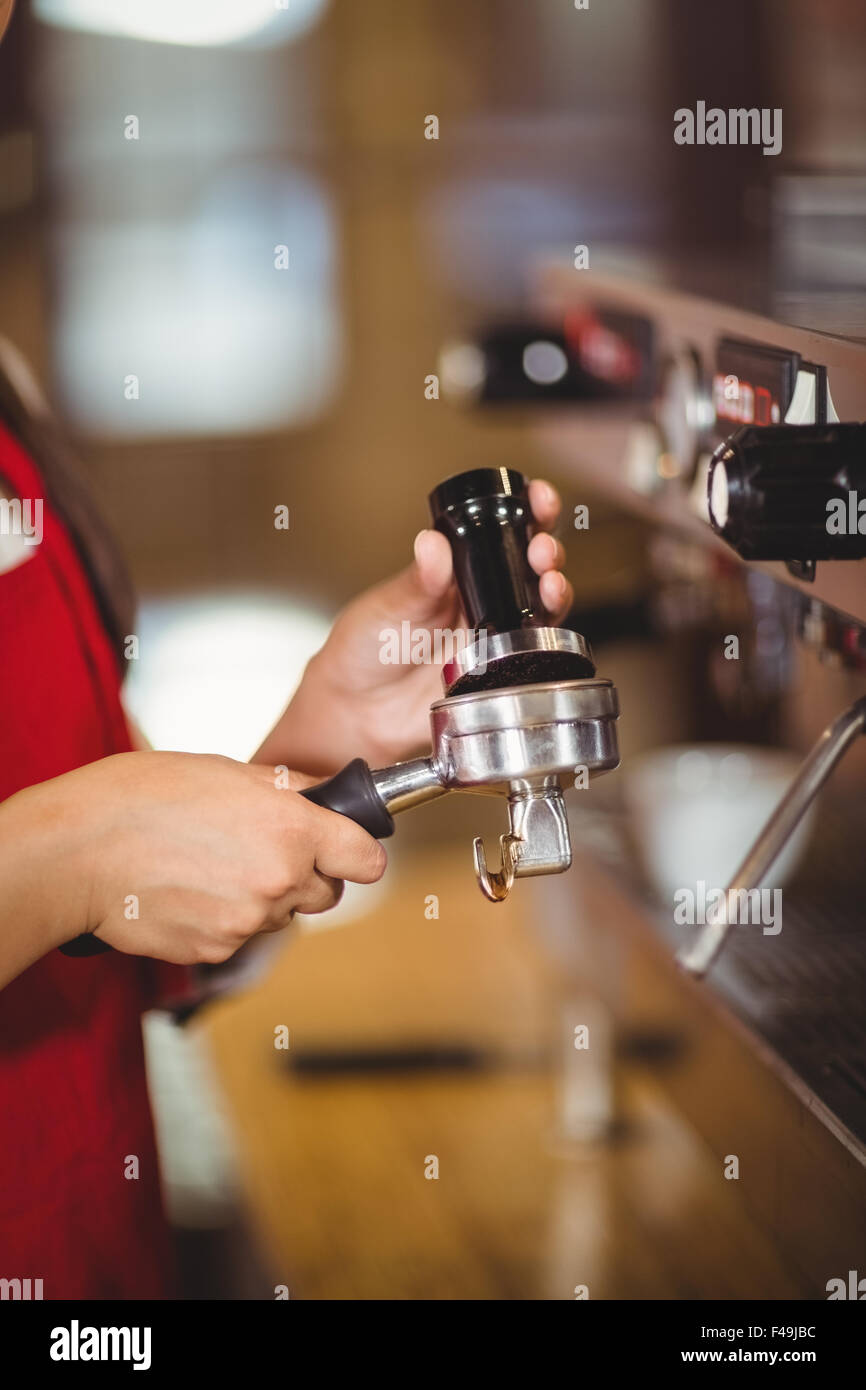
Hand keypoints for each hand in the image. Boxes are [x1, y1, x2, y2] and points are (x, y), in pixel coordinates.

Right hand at [0, 751, 384, 976]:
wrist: (81, 849)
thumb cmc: (143, 798)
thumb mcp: (229, 772)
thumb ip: (288, 790)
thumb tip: (323, 796)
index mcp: (292, 828)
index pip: (368, 859)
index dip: (360, 853)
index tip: (349, 850)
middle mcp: (280, 879)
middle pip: (327, 894)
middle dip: (306, 876)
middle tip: (262, 851)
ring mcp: (249, 922)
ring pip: (282, 917)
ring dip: (263, 897)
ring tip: (213, 866)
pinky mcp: (216, 952)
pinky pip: (240, 938)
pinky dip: (225, 920)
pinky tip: (191, 891)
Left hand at [259, 479, 570, 773]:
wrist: (359, 713)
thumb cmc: (363, 652)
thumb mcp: (388, 607)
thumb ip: (417, 580)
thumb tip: (432, 542)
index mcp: (451, 571)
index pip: (496, 532)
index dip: (524, 511)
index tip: (535, 496)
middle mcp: (478, 599)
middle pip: (529, 564)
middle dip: (547, 547)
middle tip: (542, 547)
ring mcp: (492, 634)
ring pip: (541, 603)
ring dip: (554, 586)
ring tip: (549, 580)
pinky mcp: (500, 671)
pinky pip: (536, 650)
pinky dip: (549, 633)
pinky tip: (545, 621)